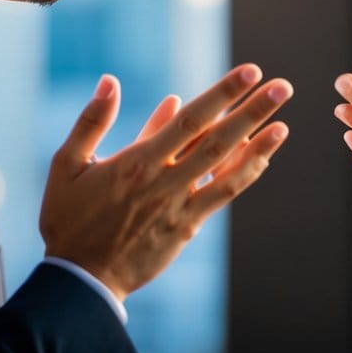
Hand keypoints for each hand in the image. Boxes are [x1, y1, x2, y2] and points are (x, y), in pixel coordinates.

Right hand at [41, 64, 291, 301]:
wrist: (80, 280)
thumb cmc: (69, 219)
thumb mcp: (67, 165)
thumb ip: (92, 121)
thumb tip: (111, 80)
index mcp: (136, 162)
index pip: (189, 121)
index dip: (221, 94)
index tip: (249, 72)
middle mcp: (164, 182)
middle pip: (216, 141)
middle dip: (251, 113)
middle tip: (281, 88)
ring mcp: (178, 207)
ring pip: (225, 171)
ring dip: (258, 147)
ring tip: (284, 125)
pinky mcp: (186, 227)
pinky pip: (220, 197)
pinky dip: (242, 176)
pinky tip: (262, 159)